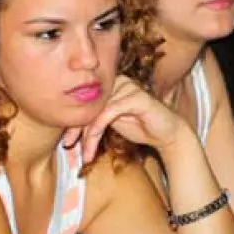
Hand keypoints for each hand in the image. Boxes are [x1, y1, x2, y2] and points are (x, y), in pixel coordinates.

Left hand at [66, 76, 185, 162]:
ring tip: (86, 153)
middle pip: (89, 104)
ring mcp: (127, 87)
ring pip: (97, 110)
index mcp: (110, 84)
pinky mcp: (136, 96)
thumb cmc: (140, 127)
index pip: (85, 101)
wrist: (167, 134)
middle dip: (77, 128)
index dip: (73, 121)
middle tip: (69, 146)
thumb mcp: (111, 123)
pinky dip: (98, 129)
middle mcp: (118, 81)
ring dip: (88, 135)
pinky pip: (109, 112)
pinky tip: (93, 145)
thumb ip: (94, 120)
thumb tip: (69, 129)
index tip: (67, 141)